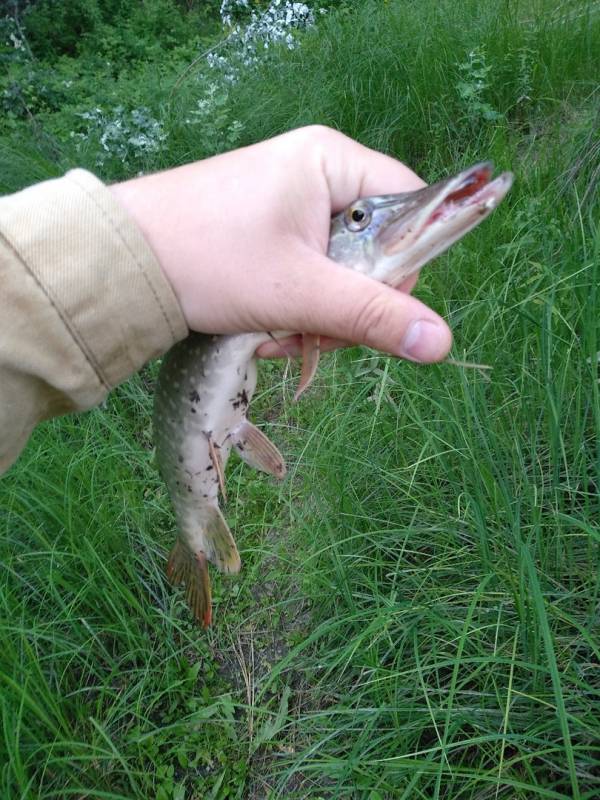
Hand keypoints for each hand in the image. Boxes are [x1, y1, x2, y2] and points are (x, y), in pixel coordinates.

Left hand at [109, 126, 451, 362]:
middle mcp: (314, 174)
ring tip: (275, 335)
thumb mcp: (300, 292)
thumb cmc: (210, 261)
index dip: (404, 263)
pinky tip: (262, 331)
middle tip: (311, 332)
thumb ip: (373, 315)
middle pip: (371, 248)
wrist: (120, 265)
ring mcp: (287, 204)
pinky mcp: (265, 233)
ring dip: (314, 317)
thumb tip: (442, 343)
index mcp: (331, 161)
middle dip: (346, 305)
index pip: (408, 206)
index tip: (376, 306)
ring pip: (337, 272)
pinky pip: (305, 276)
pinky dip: (291, 311)